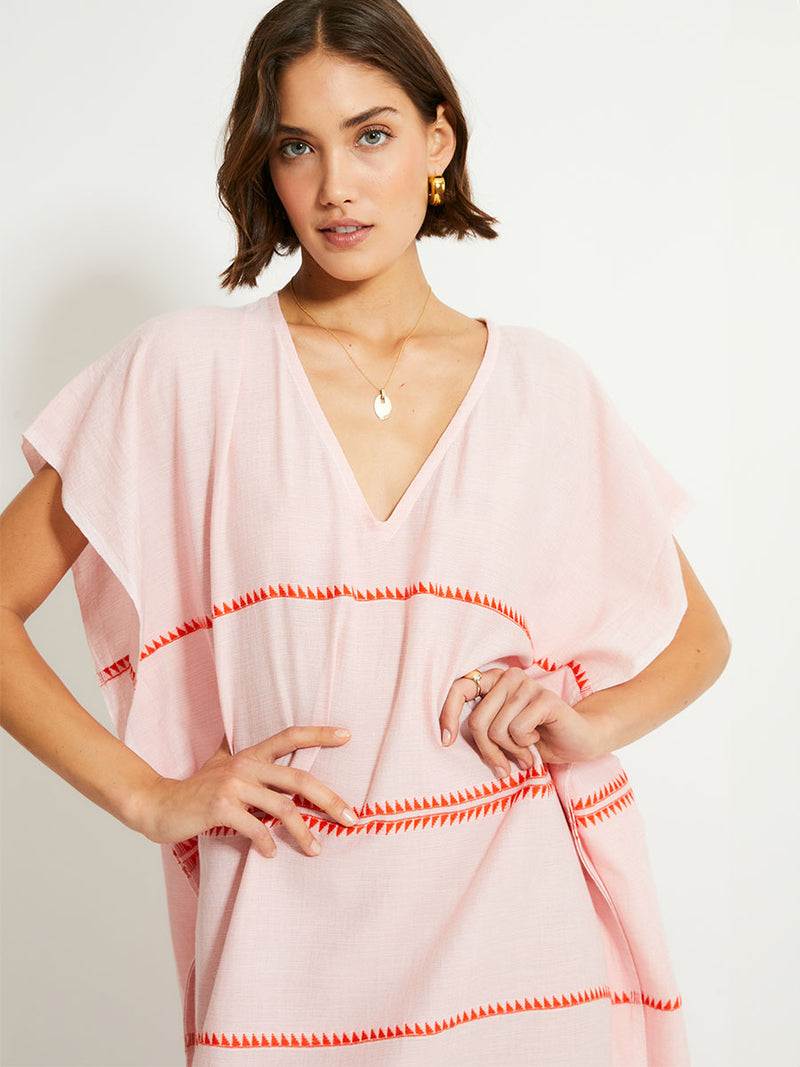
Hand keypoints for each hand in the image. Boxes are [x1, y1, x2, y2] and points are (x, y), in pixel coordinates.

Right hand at [139, 726, 358, 857]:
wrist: (158, 804)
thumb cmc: (195, 790)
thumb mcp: (221, 768)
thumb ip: (244, 763)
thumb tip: (265, 762)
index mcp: (249, 755)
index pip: (290, 736)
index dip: (319, 734)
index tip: (348, 735)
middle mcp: (244, 766)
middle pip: (298, 779)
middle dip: (329, 800)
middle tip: (351, 818)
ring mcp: (232, 785)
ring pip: (282, 808)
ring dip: (303, 831)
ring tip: (316, 849)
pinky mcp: (220, 808)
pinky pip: (255, 828)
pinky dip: (267, 842)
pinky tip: (272, 854)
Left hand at [439, 668, 607, 775]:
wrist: (577, 741)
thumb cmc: (534, 739)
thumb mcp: (500, 734)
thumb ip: (480, 728)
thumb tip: (446, 738)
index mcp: (493, 681)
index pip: (459, 688)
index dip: (448, 715)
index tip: (446, 741)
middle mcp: (509, 677)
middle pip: (478, 721)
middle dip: (489, 751)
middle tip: (503, 765)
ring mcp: (528, 685)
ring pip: (497, 729)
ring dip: (511, 751)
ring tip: (525, 753)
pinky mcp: (545, 698)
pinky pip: (518, 730)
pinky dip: (525, 746)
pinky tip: (538, 741)